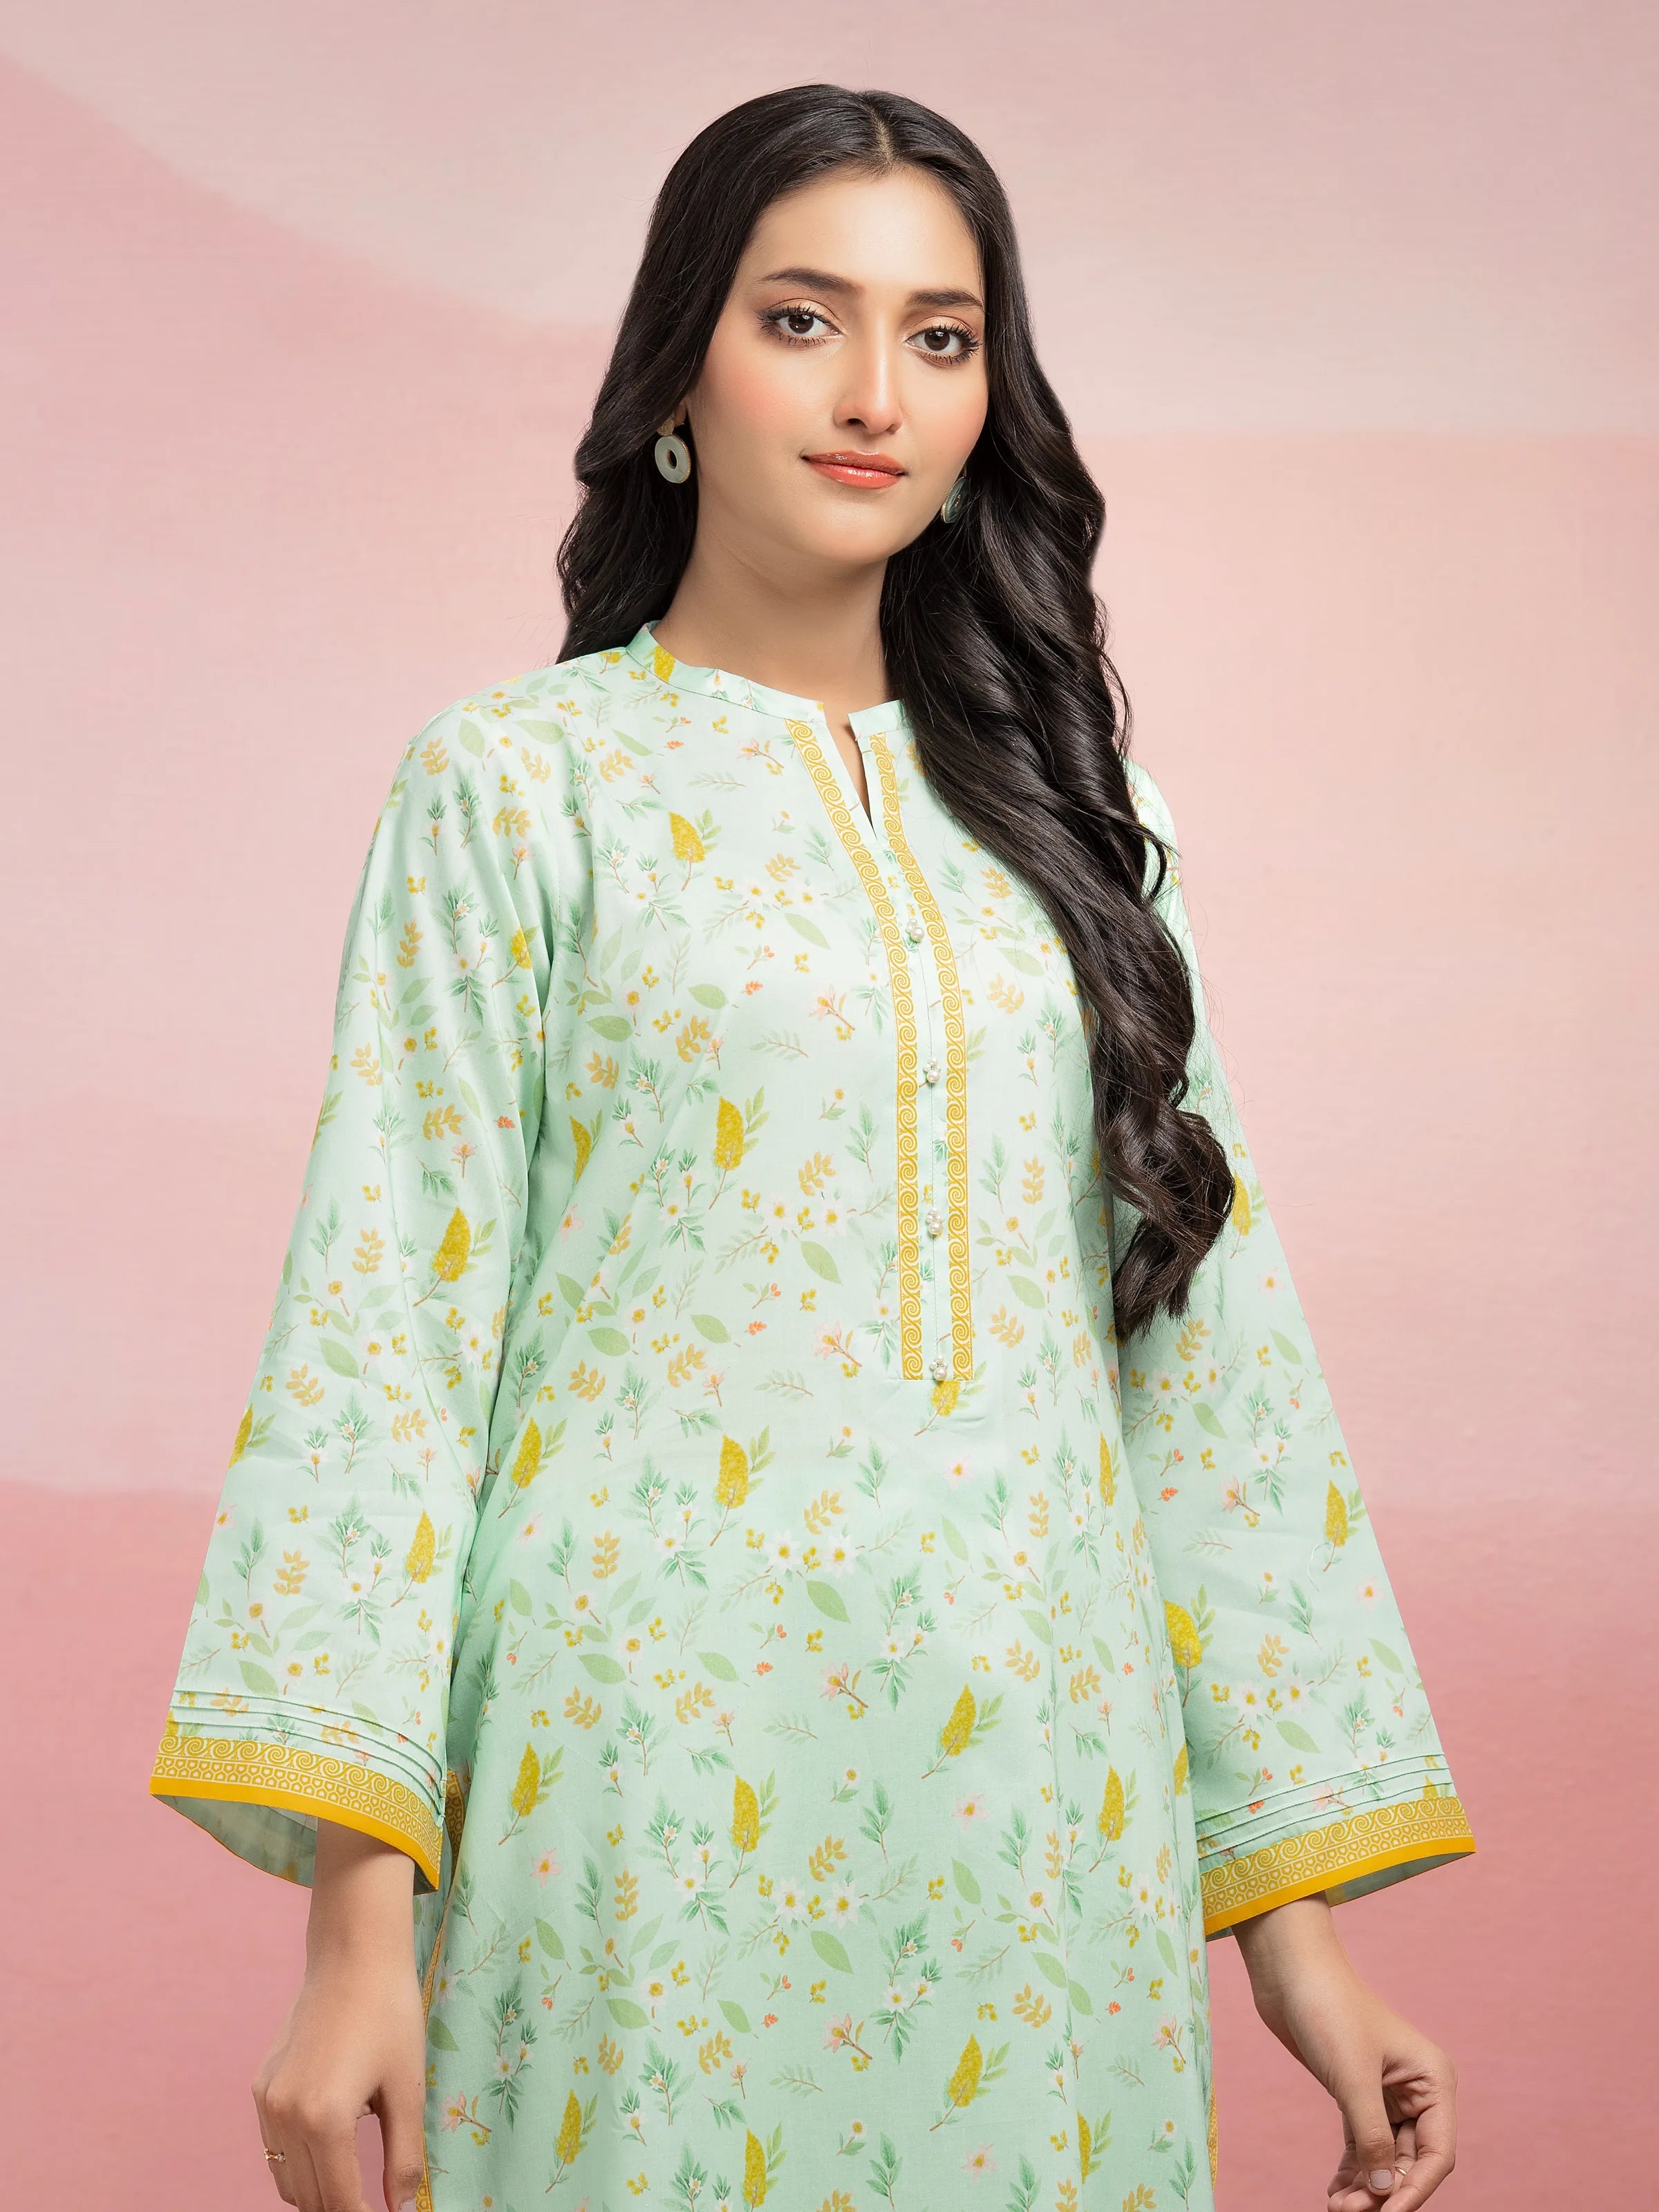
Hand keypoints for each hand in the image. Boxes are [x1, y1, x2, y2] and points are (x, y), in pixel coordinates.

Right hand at [251, 1820, 425, 2211]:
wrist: (353, 1955)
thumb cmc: (390, 2015)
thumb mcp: (407, 2089)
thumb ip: (402, 2157)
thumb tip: (402, 2208)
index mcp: (324, 2120)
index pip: (339, 2202)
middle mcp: (285, 2116)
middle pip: (310, 2198)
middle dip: (340, 2207)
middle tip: (371, 2200)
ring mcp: (267, 2102)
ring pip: (287, 2179)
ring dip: (318, 2190)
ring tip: (354, 2179)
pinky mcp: (261, 2088)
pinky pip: (276, 2148)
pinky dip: (300, 2161)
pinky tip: (332, 2143)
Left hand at [1233, 1894, 1457, 2211]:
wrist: (1288, 1971)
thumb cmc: (1328, 2009)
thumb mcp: (1352, 2077)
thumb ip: (1372, 2138)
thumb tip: (1385, 2191)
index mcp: (1433, 2080)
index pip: (1436, 2154)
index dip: (1414, 2190)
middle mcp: (1417, 2090)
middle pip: (1410, 2161)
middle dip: (1383, 2191)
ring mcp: (1386, 2094)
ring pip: (1385, 2157)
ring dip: (1365, 2185)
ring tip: (1336, 2208)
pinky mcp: (1356, 2093)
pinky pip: (1363, 2145)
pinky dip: (1352, 2170)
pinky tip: (1335, 2193)